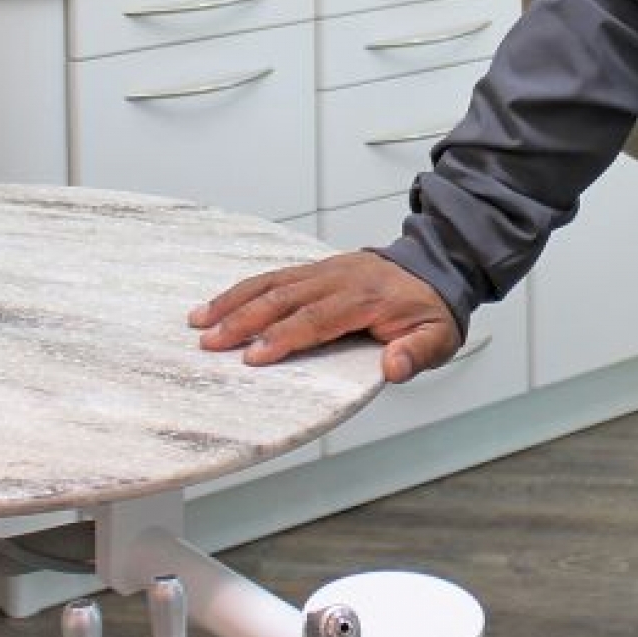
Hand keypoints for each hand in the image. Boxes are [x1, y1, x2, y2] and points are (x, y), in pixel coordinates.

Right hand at [189, 251, 460, 384]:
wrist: (432, 269)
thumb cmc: (429, 311)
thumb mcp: (438, 337)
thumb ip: (417, 354)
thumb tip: (394, 368)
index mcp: (367, 298)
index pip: (319, 319)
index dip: (285, 337)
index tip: (253, 356)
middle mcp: (339, 279)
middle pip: (285, 298)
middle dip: (244, 321)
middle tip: (210, 343)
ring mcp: (323, 270)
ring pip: (272, 283)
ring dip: (233, 302)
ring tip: (199, 323)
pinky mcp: (313, 269)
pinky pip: (273, 276)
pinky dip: (241, 290)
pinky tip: (217, 305)